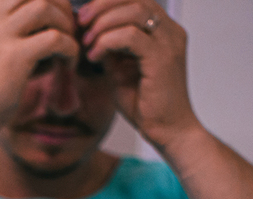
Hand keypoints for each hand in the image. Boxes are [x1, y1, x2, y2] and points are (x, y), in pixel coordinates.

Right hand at [0, 0, 80, 138]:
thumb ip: (13, 35)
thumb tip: (50, 27)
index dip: (48, 0)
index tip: (58, 19)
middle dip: (60, 6)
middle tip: (69, 30)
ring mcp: (0, 36)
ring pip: (45, 7)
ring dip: (65, 24)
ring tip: (68, 47)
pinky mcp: (14, 57)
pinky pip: (54, 39)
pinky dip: (69, 48)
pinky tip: (68, 64)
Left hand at [76, 0, 199, 148]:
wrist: (168, 132)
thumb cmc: (147, 105)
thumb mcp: (120, 70)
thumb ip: (110, 49)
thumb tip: (88, 32)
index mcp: (163, 30)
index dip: (107, 1)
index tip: (84, 15)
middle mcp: (170, 31)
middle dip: (102, 5)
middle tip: (81, 21)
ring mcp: (169, 43)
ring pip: (134, 11)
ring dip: (104, 23)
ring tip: (87, 41)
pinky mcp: (163, 59)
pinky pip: (131, 36)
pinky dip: (108, 42)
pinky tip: (96, 56)